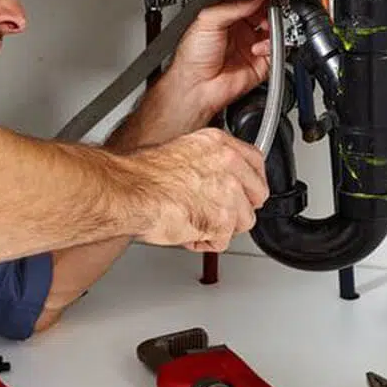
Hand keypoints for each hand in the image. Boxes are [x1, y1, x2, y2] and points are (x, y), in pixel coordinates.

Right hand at [131, 127, 267, 251]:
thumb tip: (213, 173)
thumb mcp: (181, 150)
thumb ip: (207, 161)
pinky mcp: (222, 220)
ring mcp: (228, 192)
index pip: (257, 162)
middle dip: (240, 207)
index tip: (247, 189)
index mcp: (219, 144)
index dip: (251, 181)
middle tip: (218, 210)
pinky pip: (222, 241)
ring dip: (221, 227)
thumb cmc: (143, 175)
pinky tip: (188, 230)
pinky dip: (205, 242)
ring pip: (244, 221)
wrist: (129, 191)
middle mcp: (229, 164)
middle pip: (257, 194)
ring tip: (196, 219)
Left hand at [164, 0, 270, 123]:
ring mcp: (251, 44)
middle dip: (270, 7)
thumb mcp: (207, 21)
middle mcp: (239, 28)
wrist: (195, 87)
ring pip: (274, 28)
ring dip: (273, 26)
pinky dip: (272, 45)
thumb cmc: (192, 57)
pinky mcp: (261, 62)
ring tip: (265, 26)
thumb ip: (232, 6)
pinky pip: (276, 50)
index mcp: (225, 15)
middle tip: (270, 6)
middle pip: (264, 11)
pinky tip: (258, 47)